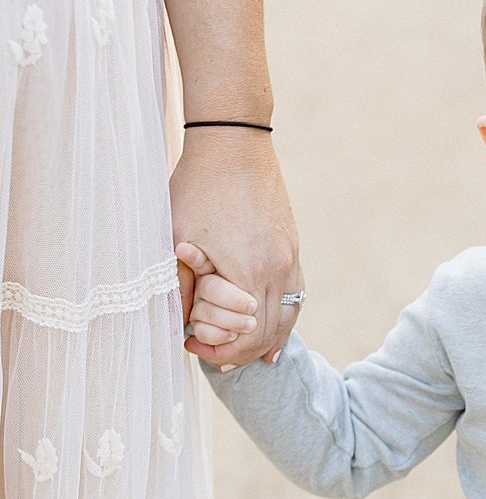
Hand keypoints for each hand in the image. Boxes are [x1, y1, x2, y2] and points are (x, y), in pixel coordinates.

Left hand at [170, 128, 302, 366]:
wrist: (232, 142)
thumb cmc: (198, 186)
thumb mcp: (177, 239)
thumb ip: (181, 286)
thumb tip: (179, 323)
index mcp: (250, 272)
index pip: (244, 336)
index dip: (218, 349)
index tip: (190, 344)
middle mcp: (278, 270)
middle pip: (267, 334)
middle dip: (239, 351)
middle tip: (210, 354)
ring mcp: (291, 260)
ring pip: (287, 319)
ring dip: (266, 341)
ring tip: (247, 357)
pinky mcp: (293, 249)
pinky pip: (295, 298)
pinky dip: (284, 321)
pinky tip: (273, 337)